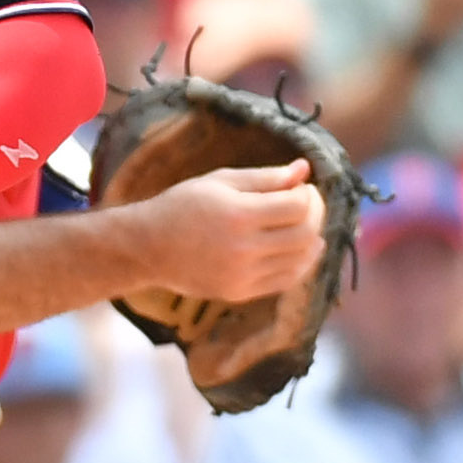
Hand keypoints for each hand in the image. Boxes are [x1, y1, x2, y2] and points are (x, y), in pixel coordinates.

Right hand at [132, 159, 326, 306]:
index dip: (309, 194)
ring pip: (300, 260)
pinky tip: (297, 250)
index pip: (298, 206)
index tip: (303, 187)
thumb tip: (304, 170)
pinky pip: (285, 280)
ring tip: (305, 226)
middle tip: (308, 205)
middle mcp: (242, 248)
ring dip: (312, 240)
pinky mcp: (239, 292)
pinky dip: (300, 264)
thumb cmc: (183, 206)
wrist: (147, 248)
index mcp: (238, 214)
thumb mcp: (221, 181)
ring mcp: (242, 275)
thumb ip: (265, 177)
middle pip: (305, 234)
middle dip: (316, 215)